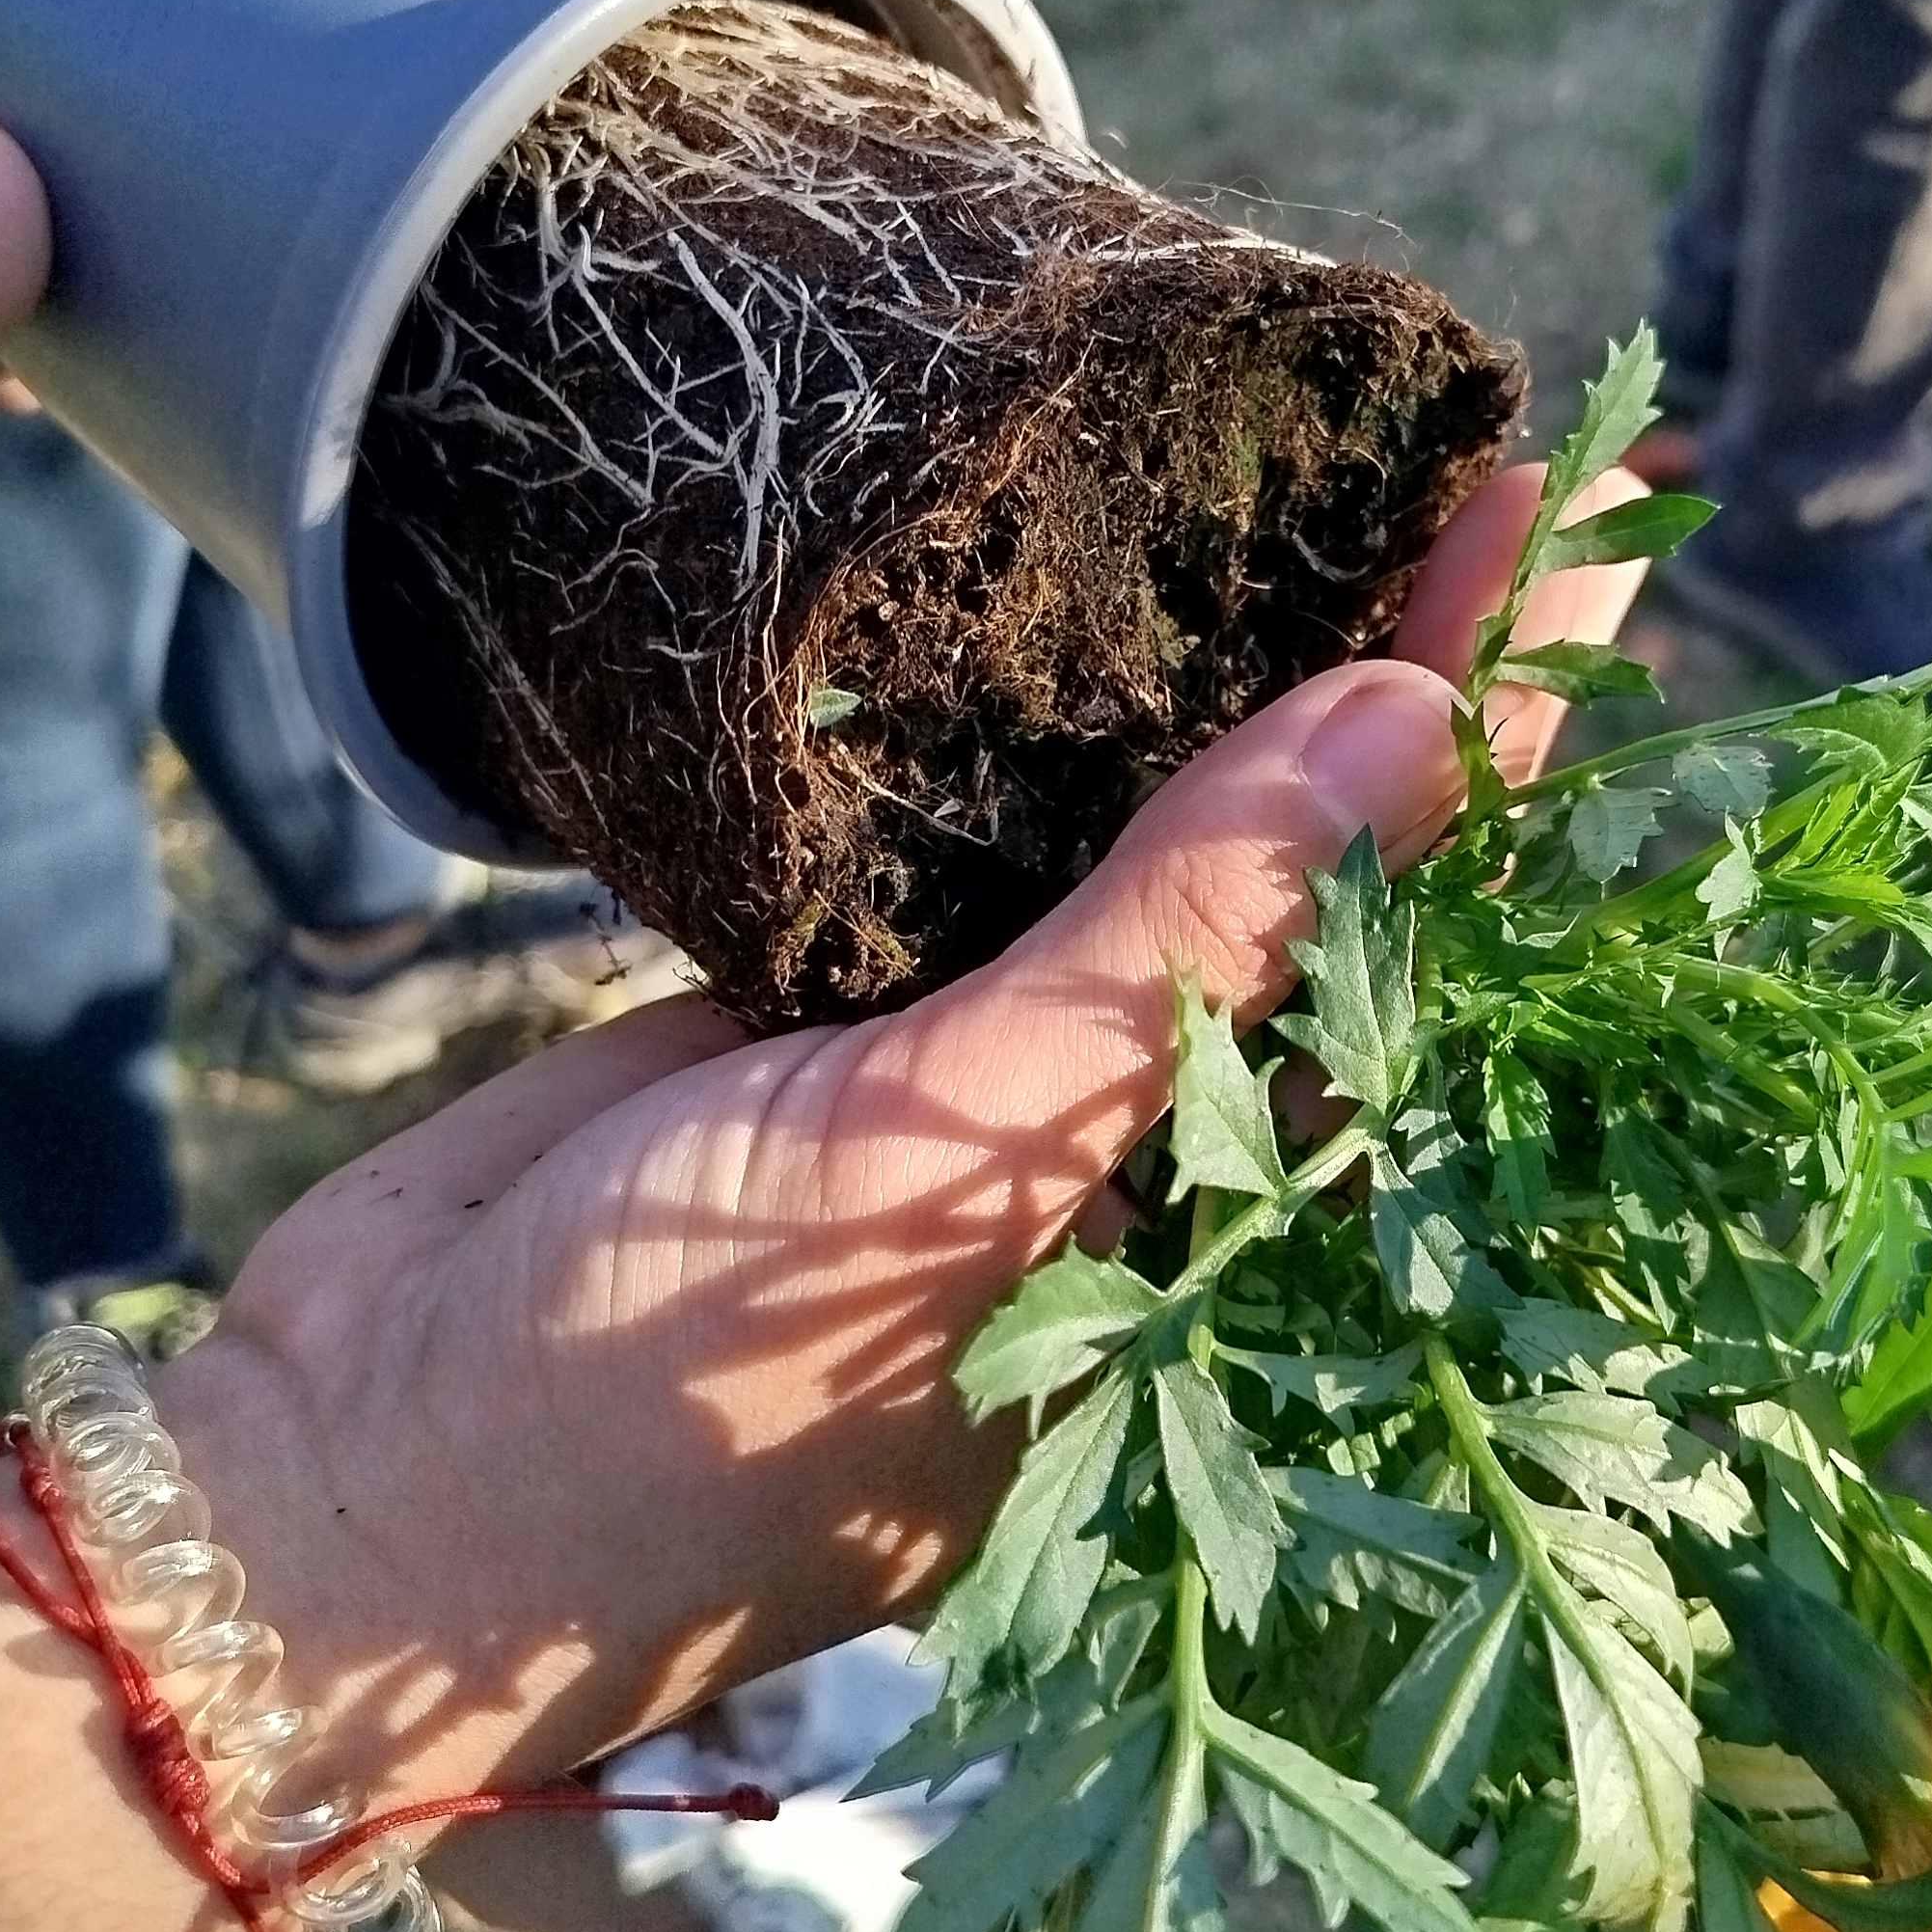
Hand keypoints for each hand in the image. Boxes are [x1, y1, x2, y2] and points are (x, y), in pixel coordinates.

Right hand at [182, 462, 1641, 1799]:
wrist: (342, 1468)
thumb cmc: (669, 1400)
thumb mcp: (970, 1166)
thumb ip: (1189, 943)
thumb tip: (1413, 721)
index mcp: (1228, 1250)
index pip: (1436, 966)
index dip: (1510, 752)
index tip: (1589, 539)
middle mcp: (1136, 1153)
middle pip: (1325, 880)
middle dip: (1418, 684)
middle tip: (1527, 464)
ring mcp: (981, 1069)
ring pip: (1163, 838)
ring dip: (1256, 673)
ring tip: (1376, 475)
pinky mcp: (840, 1004)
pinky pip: (985, 828)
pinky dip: (1054, 704)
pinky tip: (1132, 569)